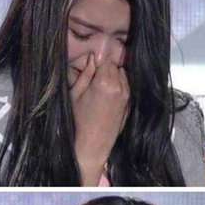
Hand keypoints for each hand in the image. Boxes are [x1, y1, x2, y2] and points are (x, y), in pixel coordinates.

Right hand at [70, 54, 129, 185]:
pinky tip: (107, 96)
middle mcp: (119, 86)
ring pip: (122, 75)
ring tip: (101, 87)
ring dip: (113, 76)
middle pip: (115, 66)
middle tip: (94, 77)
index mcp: (104, 82)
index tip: (91, 65)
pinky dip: (118, 86)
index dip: (97, 61)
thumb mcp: (75, 95)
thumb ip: (85, 75)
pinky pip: (126, 86)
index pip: (105, 59)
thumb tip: (92, 58)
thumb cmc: (79, 121)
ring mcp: (126, 96)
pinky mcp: (129, 104)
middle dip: (105, 68)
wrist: (92, 145)